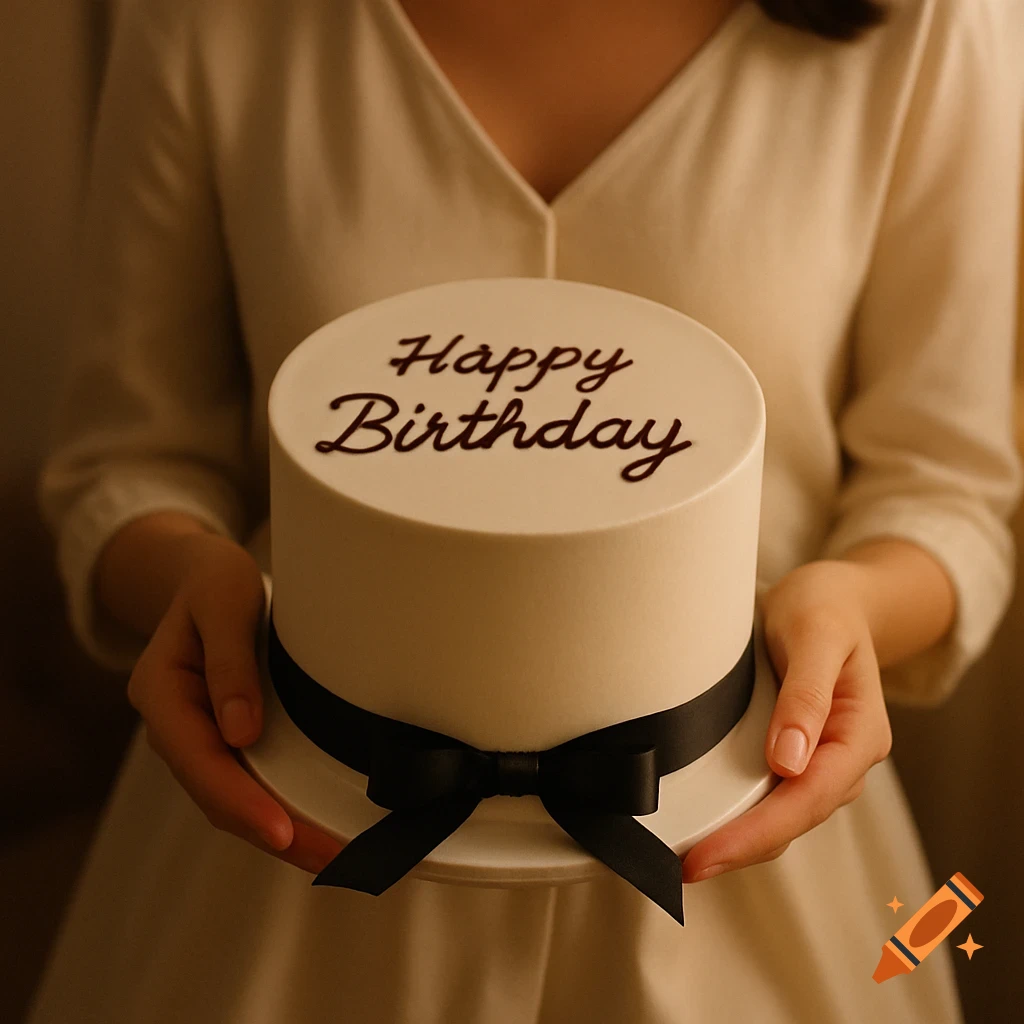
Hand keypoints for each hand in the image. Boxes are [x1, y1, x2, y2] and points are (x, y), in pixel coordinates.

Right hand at [126, 532, 342, 873]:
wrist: (202, 575)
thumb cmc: (214, 581)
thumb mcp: (223, 600)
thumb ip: (229, 662)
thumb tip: (240, 733)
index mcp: (161, 692)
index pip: (199, 760)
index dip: (240, 801)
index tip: (283, 832)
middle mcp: (176, 725)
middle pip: (219, 795)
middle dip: (274, 834)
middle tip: (333, 860)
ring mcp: (200, 736)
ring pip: (236, 799)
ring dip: (284, 833)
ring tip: (338, 858)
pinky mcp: (226, 738)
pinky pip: (251, 783)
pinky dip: (283, 808)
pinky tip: (320, 828)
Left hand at [680, 559, 893, 882]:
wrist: (836, 597)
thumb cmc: (826, 609)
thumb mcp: (816, 635)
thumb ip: (806, 694)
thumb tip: (789, 762)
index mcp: (859, 735)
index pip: (806, 799)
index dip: (755, 833)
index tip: (707, 853)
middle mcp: (844, 758)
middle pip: (792, 820)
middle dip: (740, 849)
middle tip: (682, 869)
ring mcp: (821, 761)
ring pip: (782, 818)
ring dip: (739, 842)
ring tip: (687, 860)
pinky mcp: (799, 756)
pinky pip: (772, 798)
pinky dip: (741, 818)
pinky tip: (710, 828)